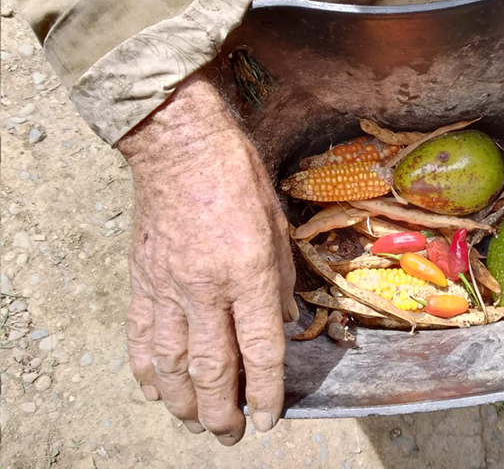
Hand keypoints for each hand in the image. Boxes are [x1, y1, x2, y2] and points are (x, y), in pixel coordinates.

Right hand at [118, 74, 296, 443]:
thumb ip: (283, 279)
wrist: (180, 149)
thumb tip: (283, 320)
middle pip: (212, 368)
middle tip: (230, 434)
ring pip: (171, 363)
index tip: (268, 417)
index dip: (265, 391)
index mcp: (248, 273)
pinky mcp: (143, 281)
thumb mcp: (277, 224)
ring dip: (183, 402)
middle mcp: (206, 288)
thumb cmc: (237, 178)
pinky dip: (146, 370)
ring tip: (196, 422)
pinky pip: (141, 337)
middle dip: (222, 410)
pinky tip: (154, 390)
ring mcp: (168, 287)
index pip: (259, 349)